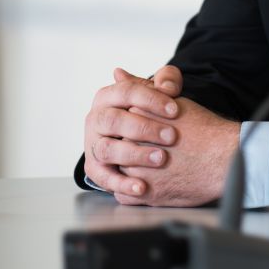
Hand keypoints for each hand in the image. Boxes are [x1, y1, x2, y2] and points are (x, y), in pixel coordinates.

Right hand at [82, 66, 183, 199]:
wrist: (140, 139)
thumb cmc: (153, 111)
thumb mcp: (160, 93)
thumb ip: (167, 81)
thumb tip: (167, 86)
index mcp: (108, 96)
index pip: (126, 91)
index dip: (151, 99)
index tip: (176, 109)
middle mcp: (95, 119)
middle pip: (113, 120)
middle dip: (143, 127)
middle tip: (171, 136)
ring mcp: (93, 144)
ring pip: (107, 149)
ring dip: (134, 155)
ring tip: (161, 159)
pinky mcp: (95, 168)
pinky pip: (103, 178)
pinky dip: (122, 184)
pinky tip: (142, 188)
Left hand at [114, 91, 240, 207]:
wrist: (224, 158)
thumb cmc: (203, 129)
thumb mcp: (172, 100)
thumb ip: (141, 87)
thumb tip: (117, 72)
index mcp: (135, 119)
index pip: (118, 124)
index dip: (133, 130)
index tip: (150, 135)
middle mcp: (131, 145)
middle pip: (117, 147)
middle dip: (130, 149)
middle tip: (155, 152)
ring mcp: (137, 171)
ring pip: (118, 171)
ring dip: (131, 170)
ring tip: (153, 168)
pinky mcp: (145, 194)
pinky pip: (124, 194)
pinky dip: (133, 190)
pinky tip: (150, 182)